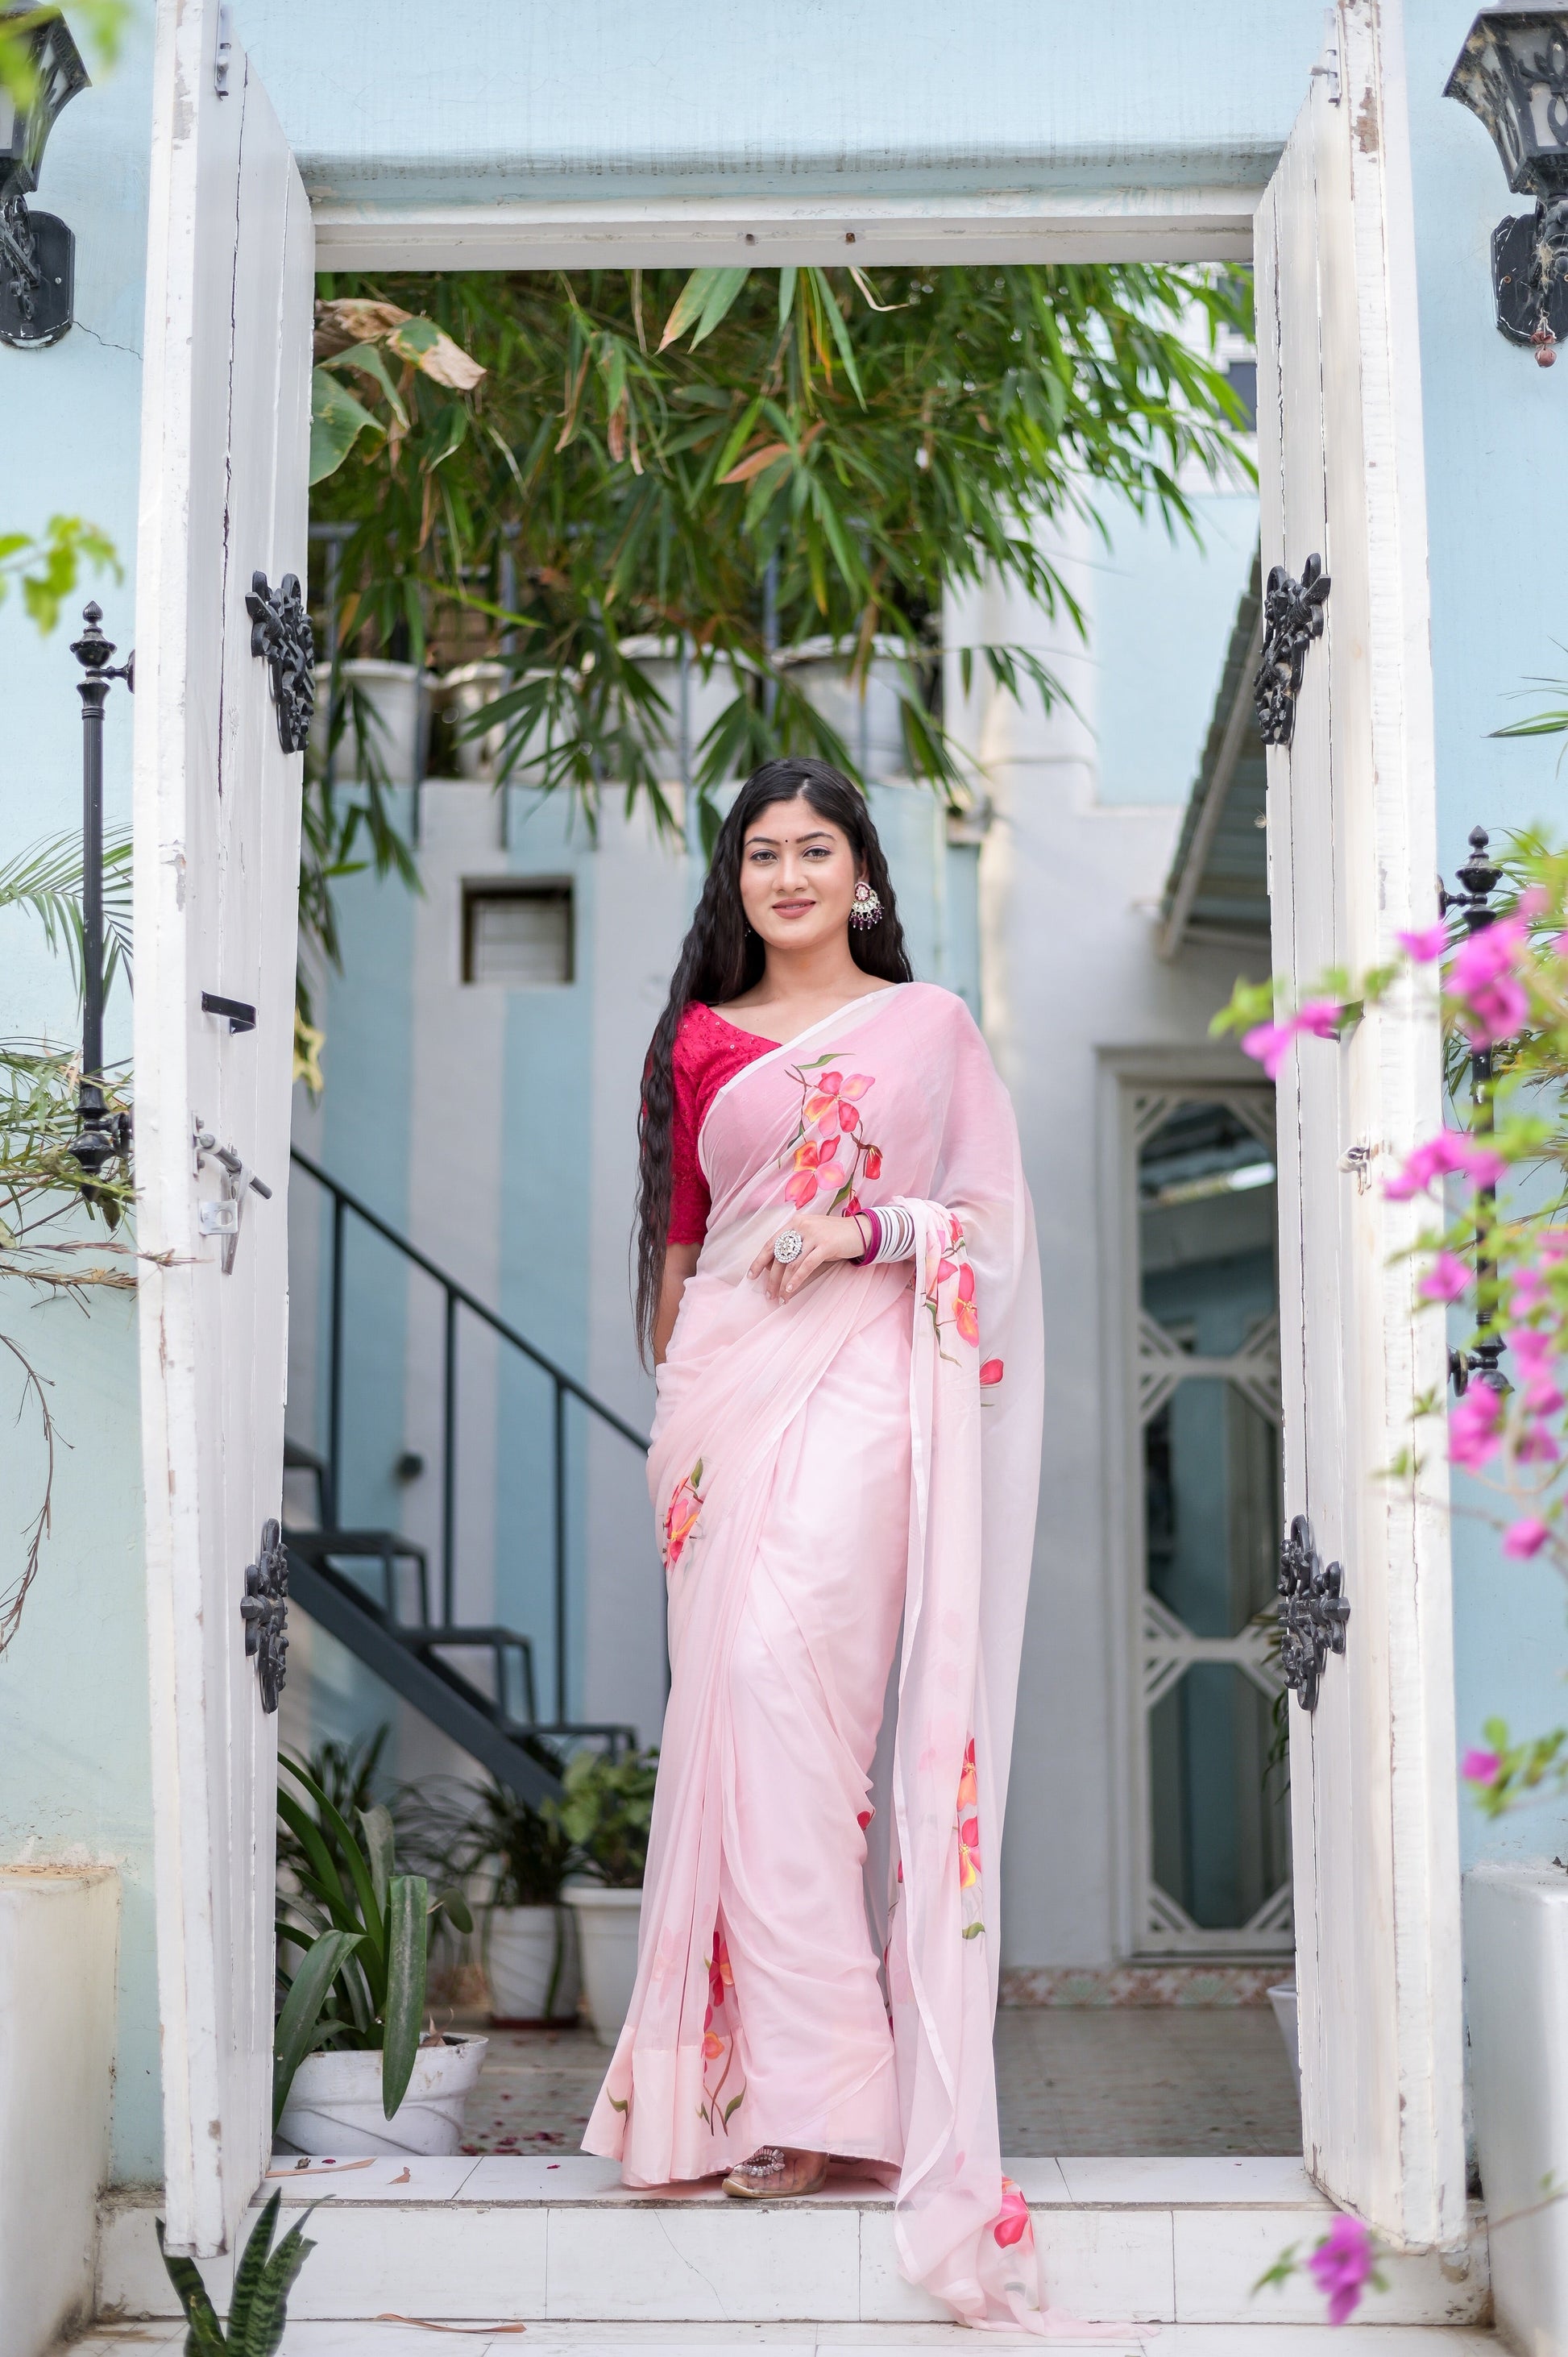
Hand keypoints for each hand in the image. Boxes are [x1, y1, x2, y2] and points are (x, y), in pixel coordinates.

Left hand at [749, 1211, 868, 1301]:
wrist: (861, 1231)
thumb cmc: (834, 1236)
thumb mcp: (812, 1235)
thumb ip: (795, 1245)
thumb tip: (775, 1266)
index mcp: (795, 1223)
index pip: (771, 1243)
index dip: (759, 1261)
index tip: (752, 1276)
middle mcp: (801, 1226)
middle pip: (779, 1256)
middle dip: (771, 1278)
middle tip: (768, 1294)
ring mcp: (814, 1235)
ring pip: (791, 1263)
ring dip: (783, 1284)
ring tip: (781, 1298)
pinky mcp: (826, 1245)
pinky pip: (806, 1266)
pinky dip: (797, 1279)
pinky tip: (791, 1290)